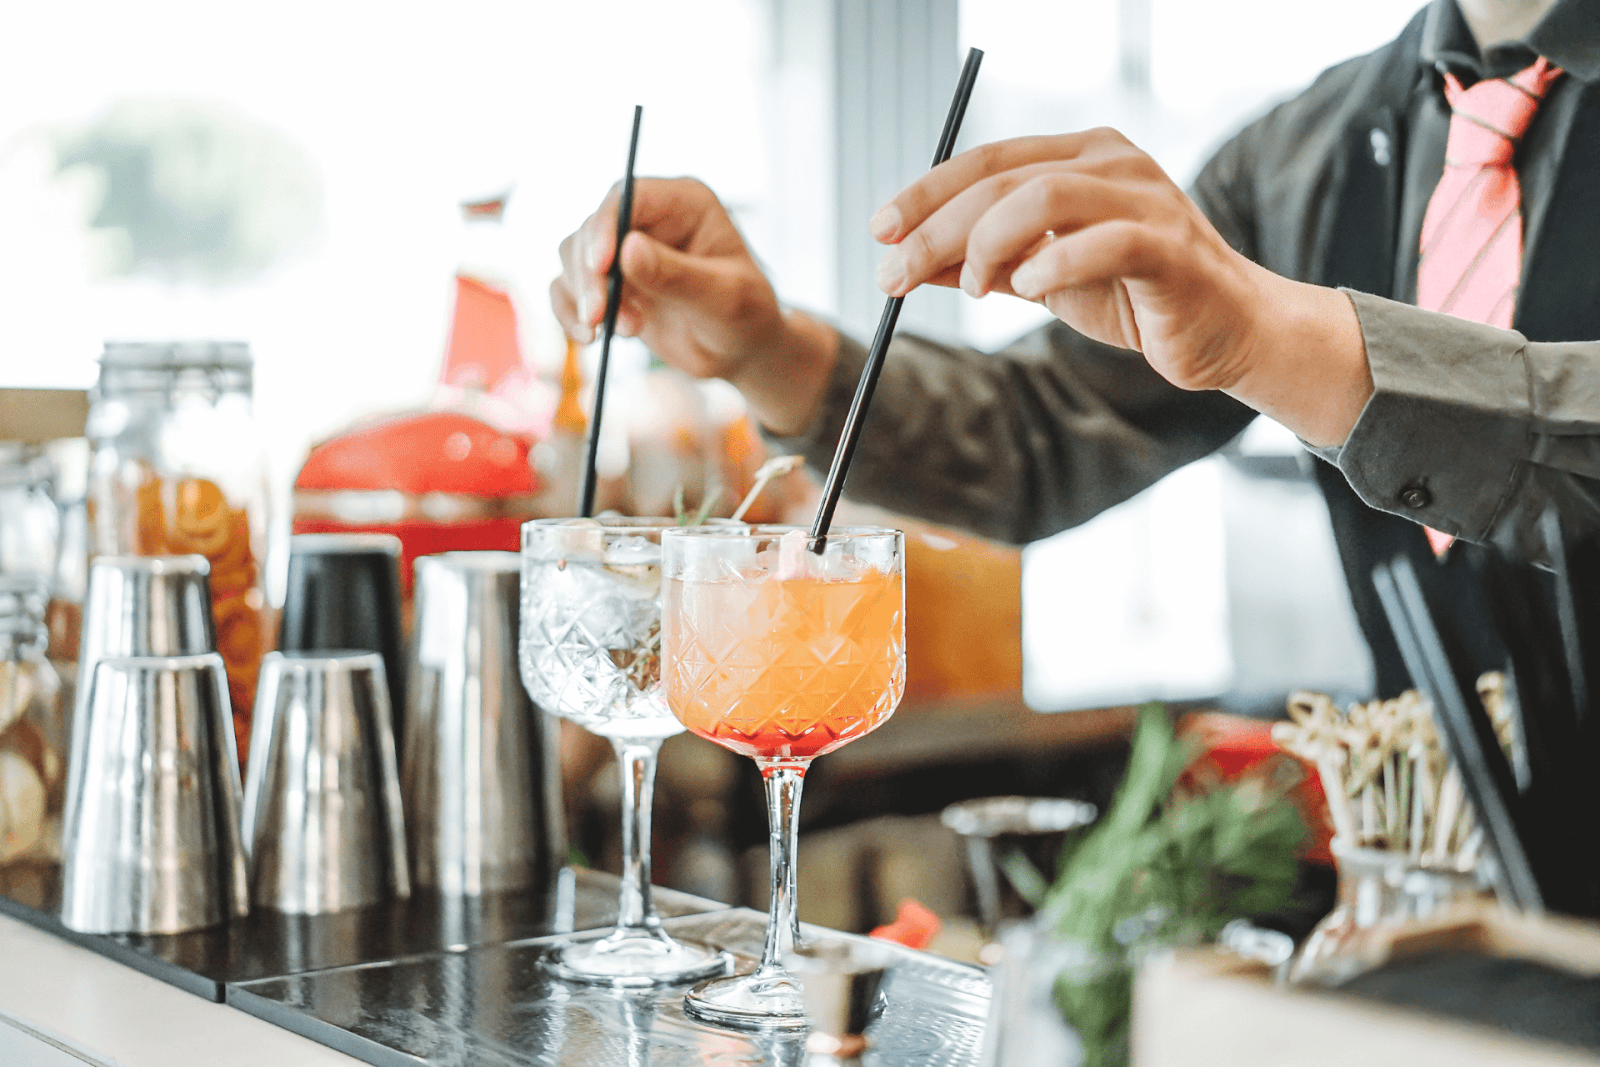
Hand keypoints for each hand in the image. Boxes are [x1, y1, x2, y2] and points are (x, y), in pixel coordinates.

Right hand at [551, 178, 837, 434]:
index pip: (627, 197)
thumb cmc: (747, 317)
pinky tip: (591, 339)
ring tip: (627, 331)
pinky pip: (568, 289)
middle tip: (600, 316)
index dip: (605, 228)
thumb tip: (627, 250)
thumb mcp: (724, 298)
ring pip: (573, 257)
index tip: (599, 267)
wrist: (740, 351)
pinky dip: (570, 313)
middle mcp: (649, 219)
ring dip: (585, 297)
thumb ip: (678, 275)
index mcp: (684, 203)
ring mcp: (625, 250)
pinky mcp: (611, 282)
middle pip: (592, 228)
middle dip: (589, 274)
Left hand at [869, 129, 1369, 443]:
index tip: (880, 231)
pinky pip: (1103, 242)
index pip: (985, 161)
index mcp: (1079, 156)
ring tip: (971, 288)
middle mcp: (1111, 162)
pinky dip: (1054, 264)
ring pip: (1044, 196)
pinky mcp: (1170, 247)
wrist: (1224, 332)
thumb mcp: (1041, 277)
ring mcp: (1145, 199)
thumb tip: (903, 264)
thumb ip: (980, 264)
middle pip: (1002, 179)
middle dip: (936, 228)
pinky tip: (1027, 289)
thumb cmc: (1133, 297)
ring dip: (987, 244)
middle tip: (893, 274)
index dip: (926, 193)